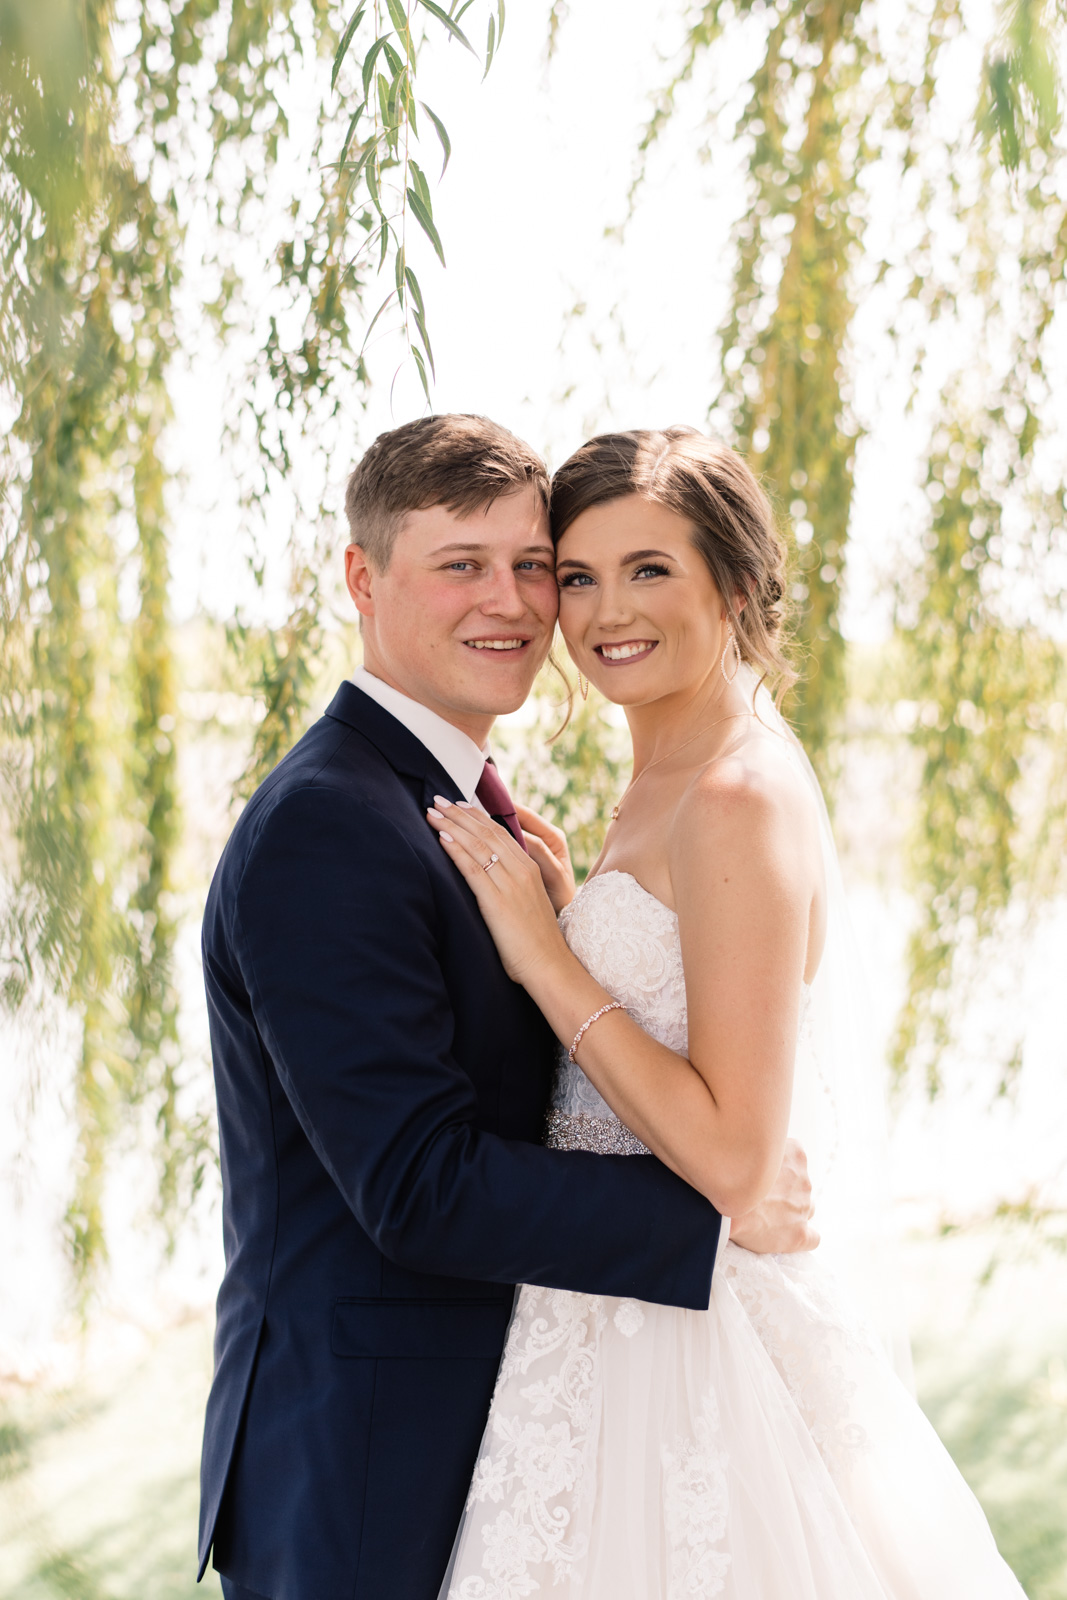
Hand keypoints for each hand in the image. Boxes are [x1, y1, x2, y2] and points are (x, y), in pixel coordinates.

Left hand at [426, 799, 568, 986]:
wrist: (549, 965)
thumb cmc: (534, 942)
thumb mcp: (527, 904)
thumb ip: (511, 886)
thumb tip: (489, 877)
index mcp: (529, 869)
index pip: (499, 832)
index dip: (476, 816)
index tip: (457, 804)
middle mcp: (521, 870)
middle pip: (486, 833)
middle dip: (459, 814)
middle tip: (437, 799)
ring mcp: (510, 884)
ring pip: (478, 845)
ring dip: (452, 826)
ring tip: (432, 813)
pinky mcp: (497, 901)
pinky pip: (473, 869)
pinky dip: (456, 851)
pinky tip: (442, 838)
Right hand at [728, 1139, 818, 1253]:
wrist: (718, 1208)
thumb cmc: (725, 1174)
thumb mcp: (744, 1144)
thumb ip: (759, 1147)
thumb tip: (753, 1151)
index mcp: (795, 1154)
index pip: (796, 1160)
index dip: (778, 1170)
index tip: (762, 1177)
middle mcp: (804, 1180)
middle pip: (799, 1186)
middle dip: (783, 1192)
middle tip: (757, 1198)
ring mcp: (803, 1208)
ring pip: (804, 1210)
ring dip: (790, 1213)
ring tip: (764, 1218)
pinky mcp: (799, 1234)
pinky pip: (812, 1238)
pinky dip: (801, 1237)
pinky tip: (784, 1237)